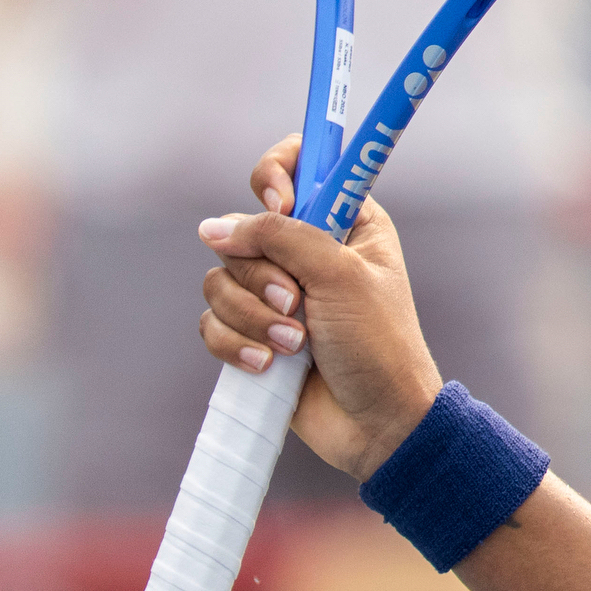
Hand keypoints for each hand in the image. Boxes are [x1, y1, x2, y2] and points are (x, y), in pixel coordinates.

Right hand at [197, 135, 441, 479]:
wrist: (378, 423)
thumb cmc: (378, 345)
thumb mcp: (340, 277)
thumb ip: (280, 238)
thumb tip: (213, 227)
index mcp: (346, 223)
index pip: (297, 167)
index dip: (275, 175)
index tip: (276, 204)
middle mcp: (309, 252)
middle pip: (243, 231)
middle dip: (263, 275)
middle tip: (300, 304)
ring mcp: (278, 294)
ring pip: (220, 280)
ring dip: (252, 316)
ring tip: (294, 344)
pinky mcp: (254, 334)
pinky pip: (212, 322)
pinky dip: (234, 344)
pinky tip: (269, 366)